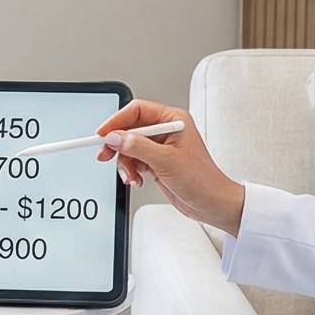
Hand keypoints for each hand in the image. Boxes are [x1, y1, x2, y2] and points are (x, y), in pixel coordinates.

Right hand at [93, 100, 246, 236]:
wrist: (212, 204)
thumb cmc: (202, 180)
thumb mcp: (166, 161)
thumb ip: (138, 147)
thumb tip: (116, 137)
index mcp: (173, 120)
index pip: (138, 111)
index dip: (117, 121)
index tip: (103, 133)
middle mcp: (166, 131)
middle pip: (130, 129)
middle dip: (117, 145)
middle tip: (105, 155)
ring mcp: (160, 147)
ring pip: (129, 147)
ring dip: (125, 163)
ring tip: (131, 176)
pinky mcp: (156, 162)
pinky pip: (134, 161)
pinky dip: (131, 171)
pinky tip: (137, 180)